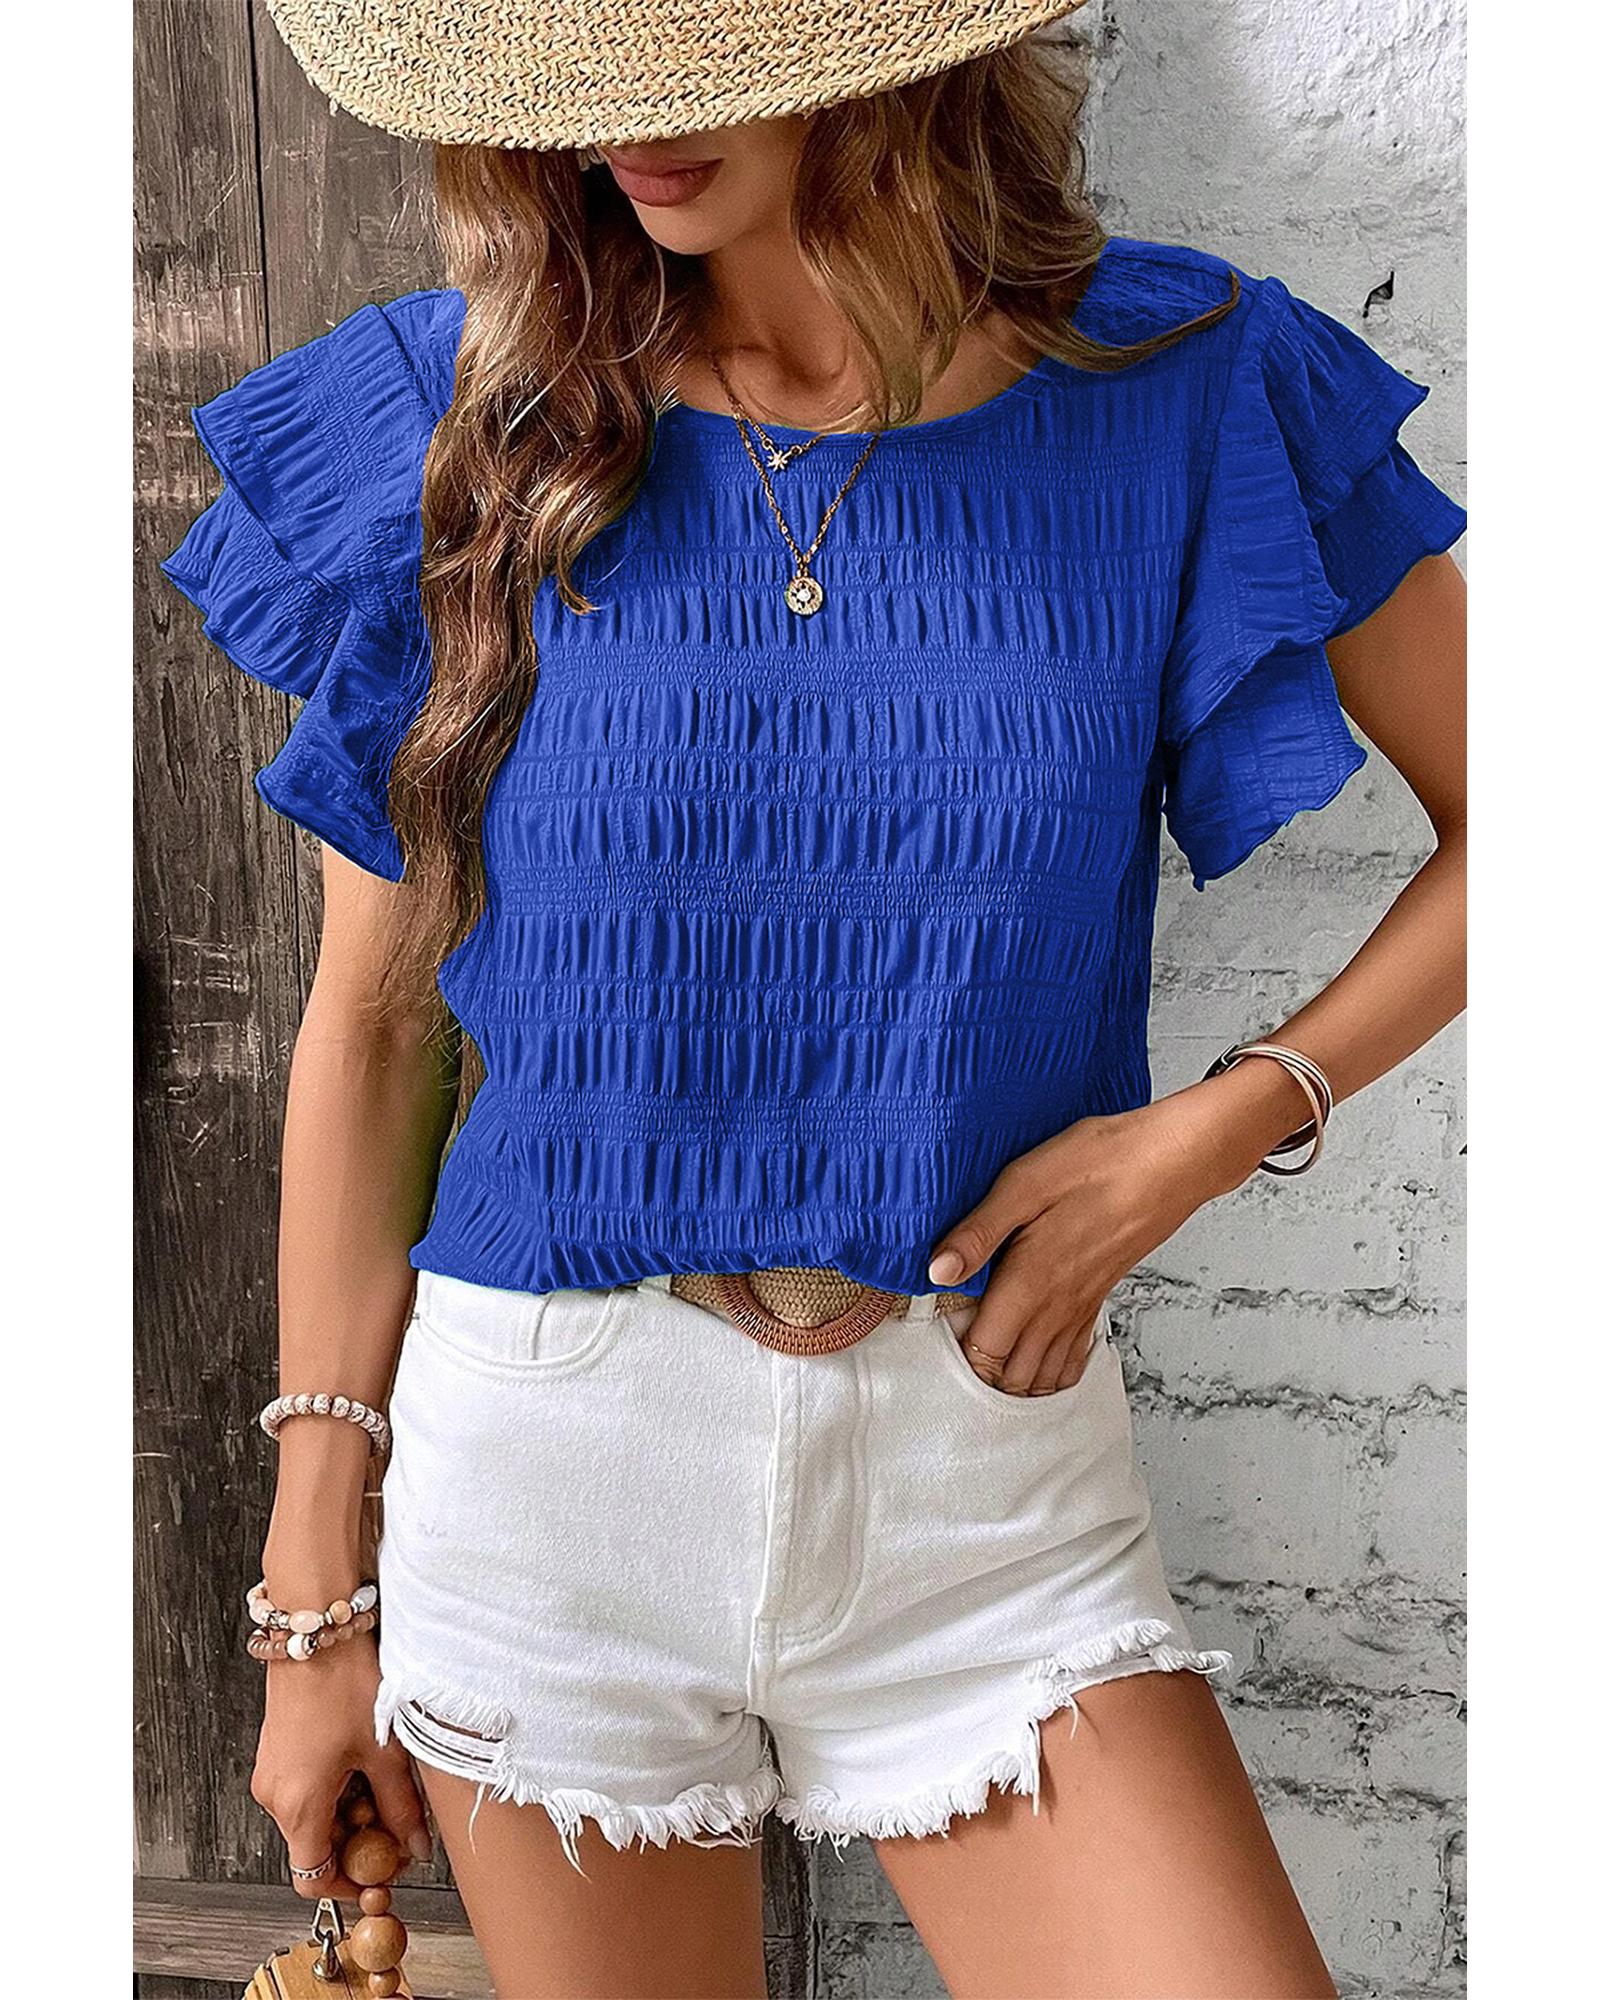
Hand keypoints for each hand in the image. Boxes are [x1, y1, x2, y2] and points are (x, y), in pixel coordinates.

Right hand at [251, 1631, 432, 1899]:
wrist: (317, 1627)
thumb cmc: (345, 1682)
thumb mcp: (386, 1750)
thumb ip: (402, 1807)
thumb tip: (415, 1846)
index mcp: (297, 1804)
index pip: (312, 1878)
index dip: (350, 1885)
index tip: (382, 1873)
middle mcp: (274, 1795)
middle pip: (315, 1846)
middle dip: (359, 1843)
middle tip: (399, 1823)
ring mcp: (272, 1772)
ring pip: (312, 1816)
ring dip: (351, 1812)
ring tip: (387, 1780)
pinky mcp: (278, 1752)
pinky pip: (306, 1790)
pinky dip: (337, 1789)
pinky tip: (366, 1761)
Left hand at [928, 1080, 1270, 1394]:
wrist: (1169, 1163)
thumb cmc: (1098, 1164)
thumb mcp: (1023, 1184)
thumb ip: (978, 1233)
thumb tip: (936, 1271)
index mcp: (1029, 1282)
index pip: (983, 1351)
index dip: (954, 1359)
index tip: (932, 1346)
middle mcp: (1056, 1307)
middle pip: (1010, 1376)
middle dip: (979, 1380)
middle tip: (950, 1363)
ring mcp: (1081, 1307)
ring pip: (1042, 1375)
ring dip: (1013, 1384)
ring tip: (985, 1372)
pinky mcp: (1098, 1298)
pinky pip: (1072, 1358)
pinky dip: (1050, 1373)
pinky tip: (1037, 1363)